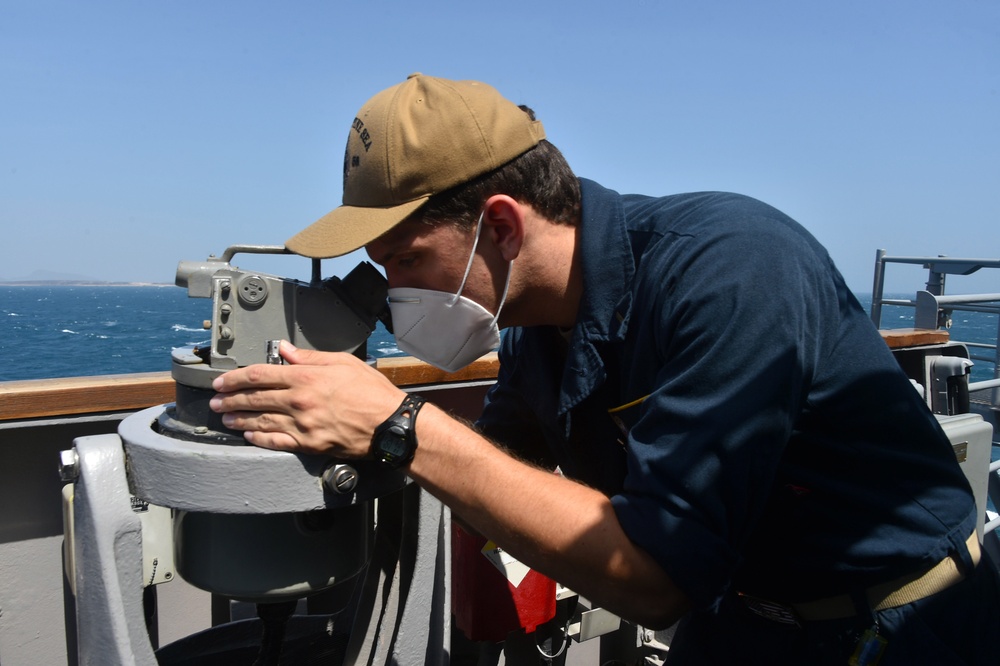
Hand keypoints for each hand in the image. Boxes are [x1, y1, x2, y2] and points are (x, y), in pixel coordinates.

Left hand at [209, 341, 405, 454]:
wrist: (390, 424)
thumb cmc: (372, 393)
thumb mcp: (343, 362)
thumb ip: (309, 356)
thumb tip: (284, 349)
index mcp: (306, 377)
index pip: (260, 375)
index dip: (235, 378)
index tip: (222, 380)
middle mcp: (299, 401)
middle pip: (253, 399)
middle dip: (230, 398)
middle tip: (215, 399)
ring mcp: (302, 425)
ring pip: (260, 422)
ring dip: (238, 419)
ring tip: (224, 417)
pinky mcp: (308, 444)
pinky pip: (276, 442)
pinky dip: (259, 439)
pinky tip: (249, 436)